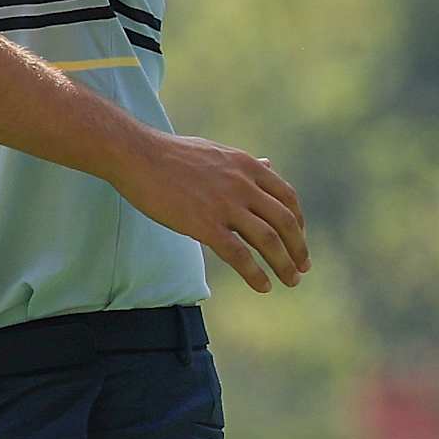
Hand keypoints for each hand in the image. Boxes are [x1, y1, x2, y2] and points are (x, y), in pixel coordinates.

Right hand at [109, 133, 309, 292]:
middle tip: (302, 268)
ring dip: (284, 265)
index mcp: (247, 165)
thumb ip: (244, 164)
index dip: (299, 222)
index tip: (298, 240)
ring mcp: (225, 205)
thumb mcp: (216, 152)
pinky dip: (255, 274)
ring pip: (269, 241)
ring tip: (290, 281)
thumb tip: (269, 165)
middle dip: (299, 248)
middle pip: (286, 222)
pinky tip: (262, 286)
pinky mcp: (205, 224)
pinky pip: (239, 255)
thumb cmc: (171, 154)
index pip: (287, 197)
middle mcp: (243, 184)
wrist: (136, 155)